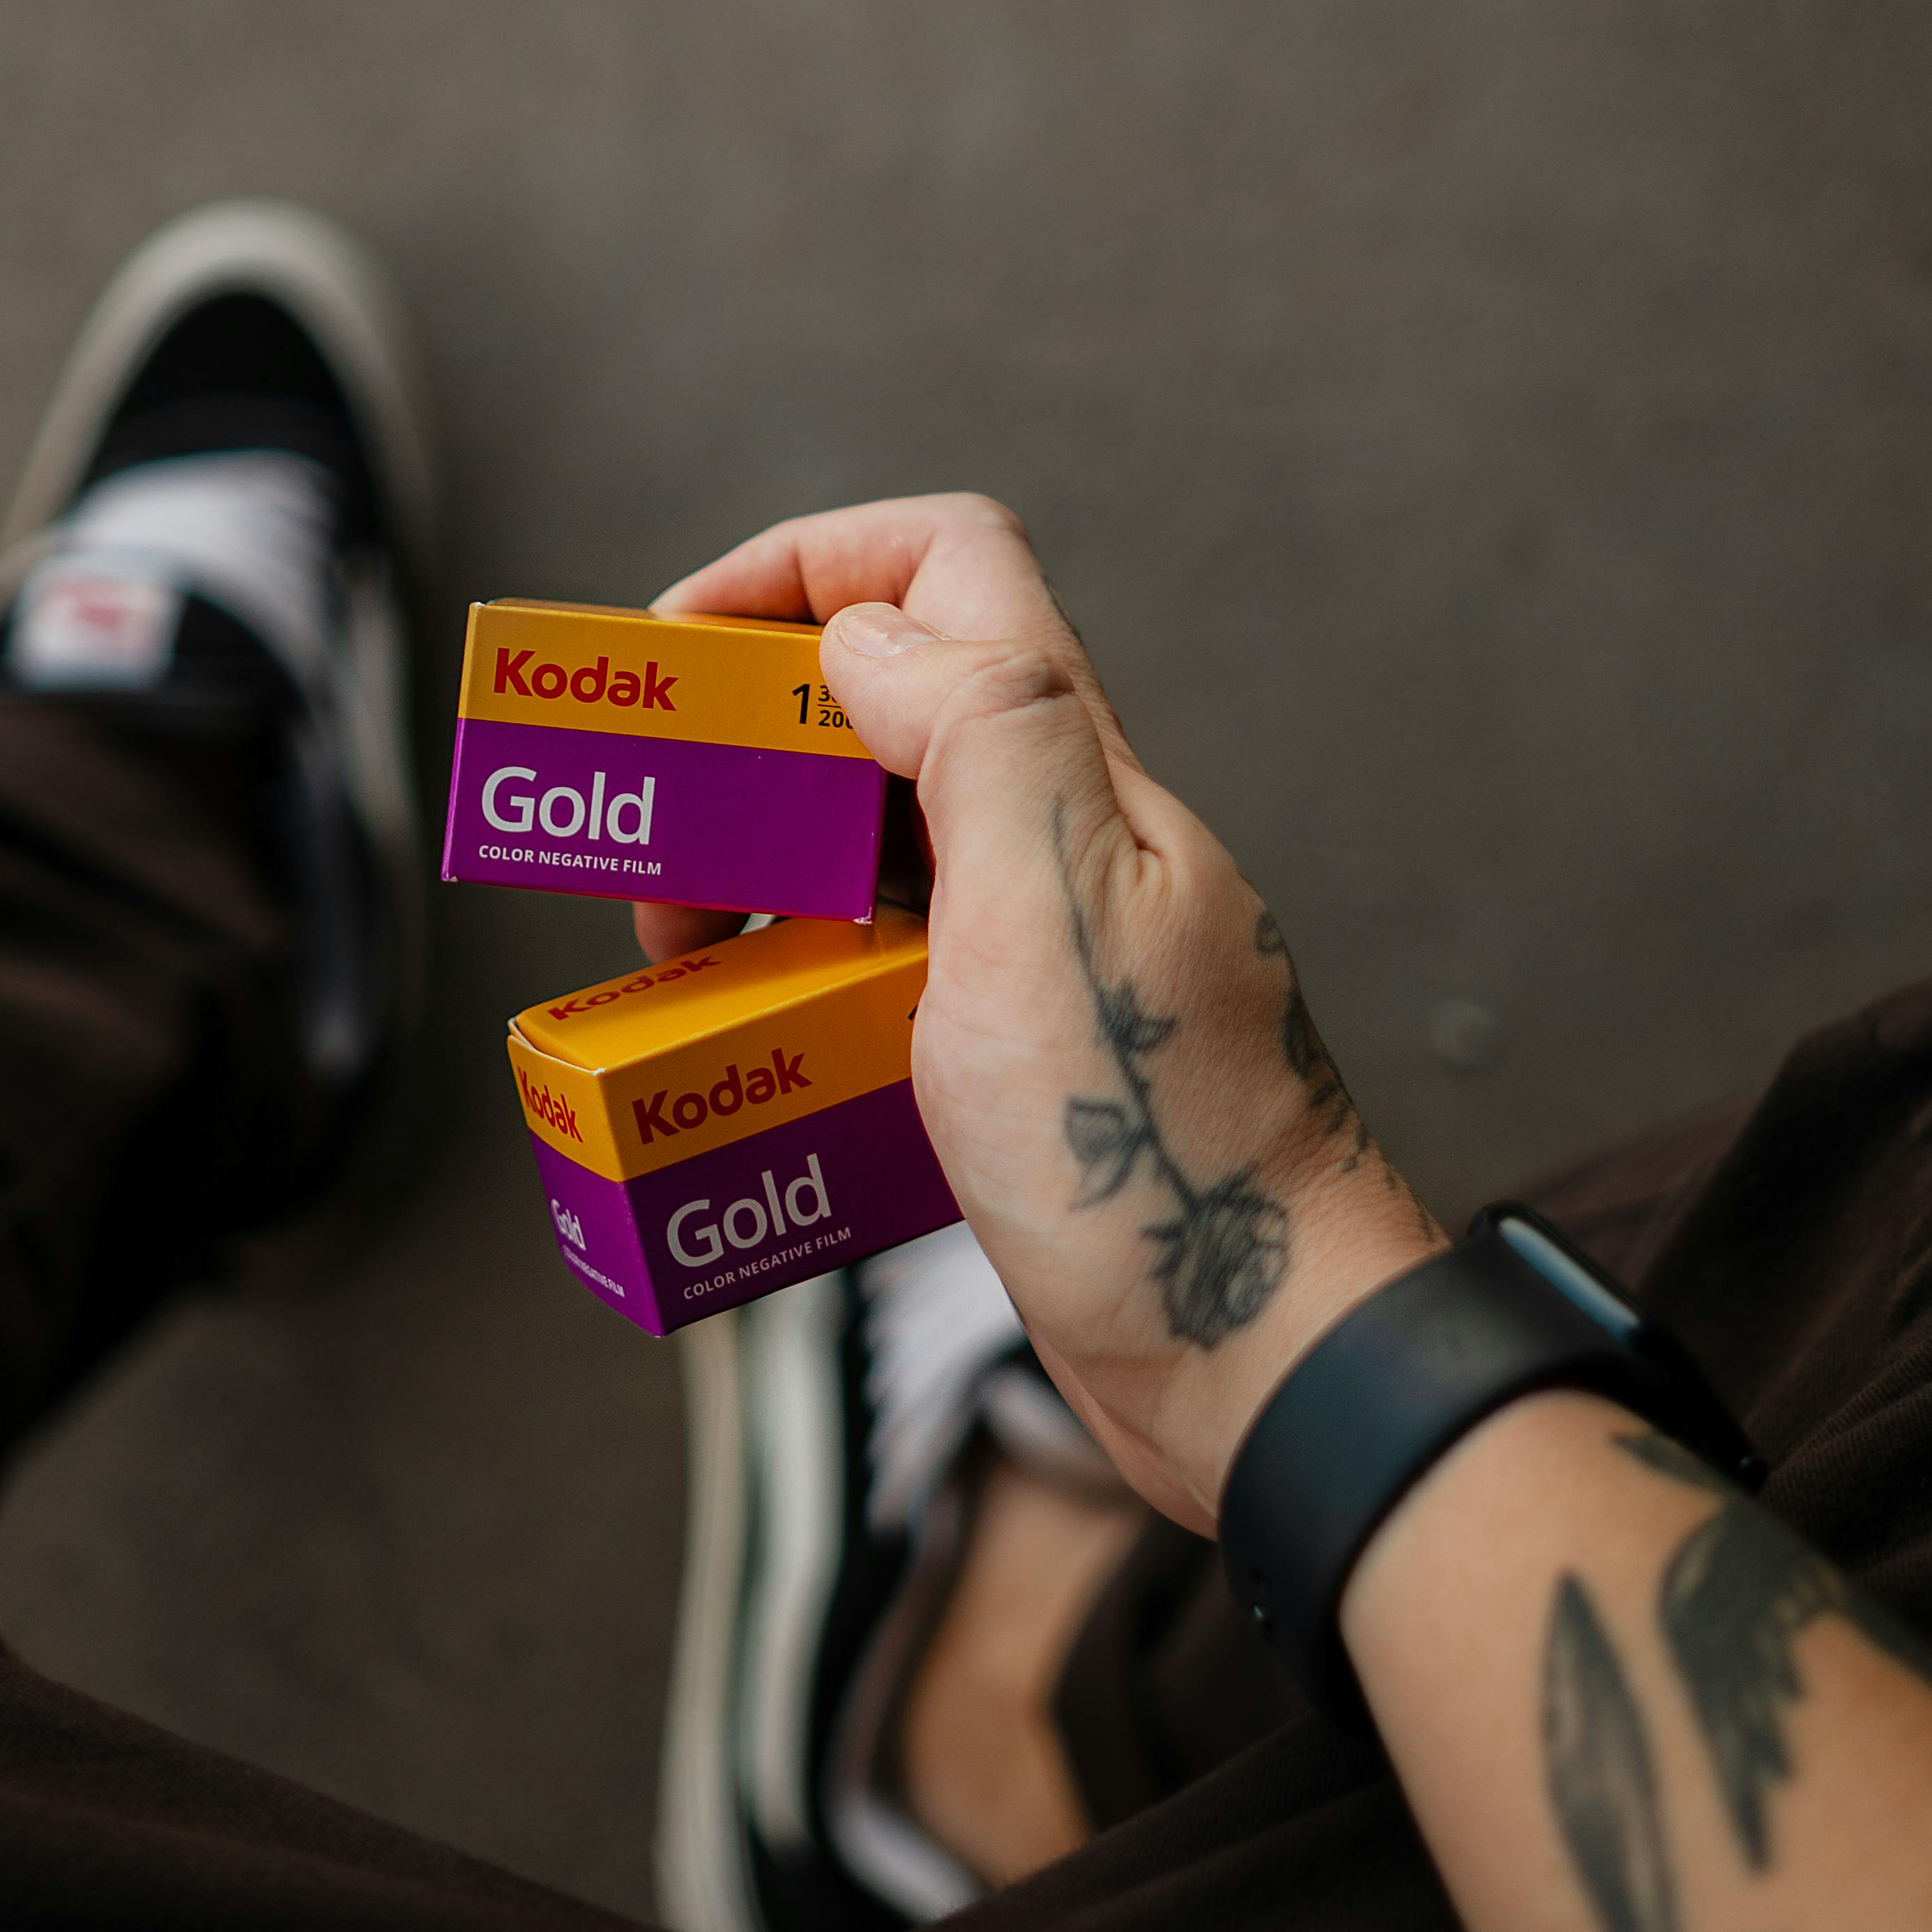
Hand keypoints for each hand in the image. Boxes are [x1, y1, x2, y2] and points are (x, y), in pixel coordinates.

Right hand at [639, 496, 1438, 1529]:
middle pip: (893, 699)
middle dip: (749, 739)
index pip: (952, 569)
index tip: (682, 644)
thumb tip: (872, 631)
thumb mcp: (1052, 917)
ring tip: (682, 950)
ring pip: (879, 838)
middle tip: (662, 845)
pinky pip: (888, 966)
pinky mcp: (1025, 1054)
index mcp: (1081, 778)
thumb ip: (979, 739)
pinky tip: (755, 1041)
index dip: (806, 564)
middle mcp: (1071, 842)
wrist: (1269, 1367)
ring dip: (761, 864)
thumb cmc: (1170, 1159)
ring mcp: (1050, 949)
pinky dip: (800, 976)